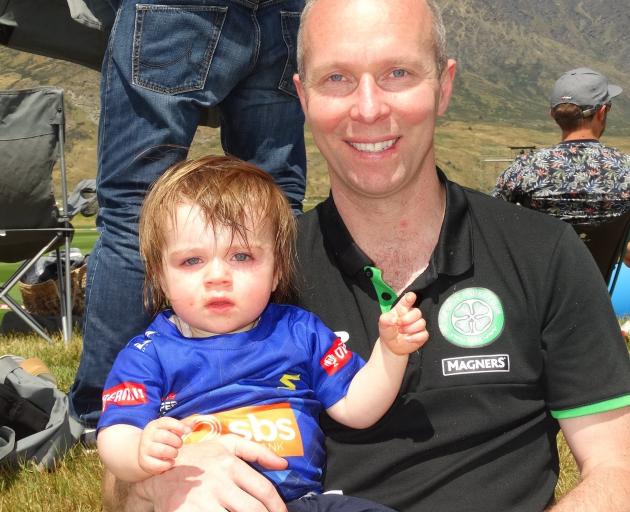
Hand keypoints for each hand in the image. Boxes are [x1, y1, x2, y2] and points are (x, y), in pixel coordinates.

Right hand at [139, 417, 189, 475]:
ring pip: (163, 450)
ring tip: (174, 453)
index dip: (179, 426)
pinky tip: (170, 462)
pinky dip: (168, 464)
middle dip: (177, 442)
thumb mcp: (170, 429)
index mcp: (155, 425)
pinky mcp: (144, 461)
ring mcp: (144, 448)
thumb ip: (182, 425)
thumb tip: (195, 421)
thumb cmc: (162, 439)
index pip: (166, 422)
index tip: (188, 431)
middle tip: (179, 445)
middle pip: (166, 437)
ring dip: (173, 453)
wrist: (144, 451)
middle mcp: (148, 435)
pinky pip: (159, 464)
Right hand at [140, 434, 287, 511]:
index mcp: (230, 464)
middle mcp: (218, 483)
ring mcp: (202, 501)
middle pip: (254, 510)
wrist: (159, 469)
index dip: (278, 506)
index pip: (263, 490)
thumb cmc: (198, 456)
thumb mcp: (226, 444)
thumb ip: (256, 450)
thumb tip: (283, 464)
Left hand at [378, 292, 427, 354]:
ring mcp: (418, 325)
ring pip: (422, 323)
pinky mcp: (422, 335)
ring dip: (410, 329)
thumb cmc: (388, 331)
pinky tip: (407, 339)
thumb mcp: (382, 323)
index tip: (410, 297)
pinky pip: (424, 334)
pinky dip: (415, 337)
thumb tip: (394, 319)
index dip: (411, 297)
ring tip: (401, 332)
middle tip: (398, 324)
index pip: (408, 299)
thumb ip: (386, 319)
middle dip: (407, 319)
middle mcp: (411, 315)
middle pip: (417, 312)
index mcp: (402, 308)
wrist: (390, 346)